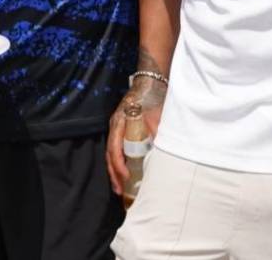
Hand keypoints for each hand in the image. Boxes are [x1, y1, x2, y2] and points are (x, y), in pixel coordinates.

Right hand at [105, 76, 166, 194]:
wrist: (150, 80)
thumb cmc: (152, 95)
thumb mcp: (156, 113)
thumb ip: (157, 130)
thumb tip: (160, 149)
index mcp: (120, 122)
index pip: (114, 148)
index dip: (118, 164)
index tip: (126, 177)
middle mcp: (115, 125)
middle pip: (110, 153)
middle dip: (114, 173)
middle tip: (119, 190)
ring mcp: (117, 126)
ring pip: (112, 152)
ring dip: (115, 169)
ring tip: (120, 186)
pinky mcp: (122, 127)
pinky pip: (117, 147)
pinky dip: (119, 160)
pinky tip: (125, 171)